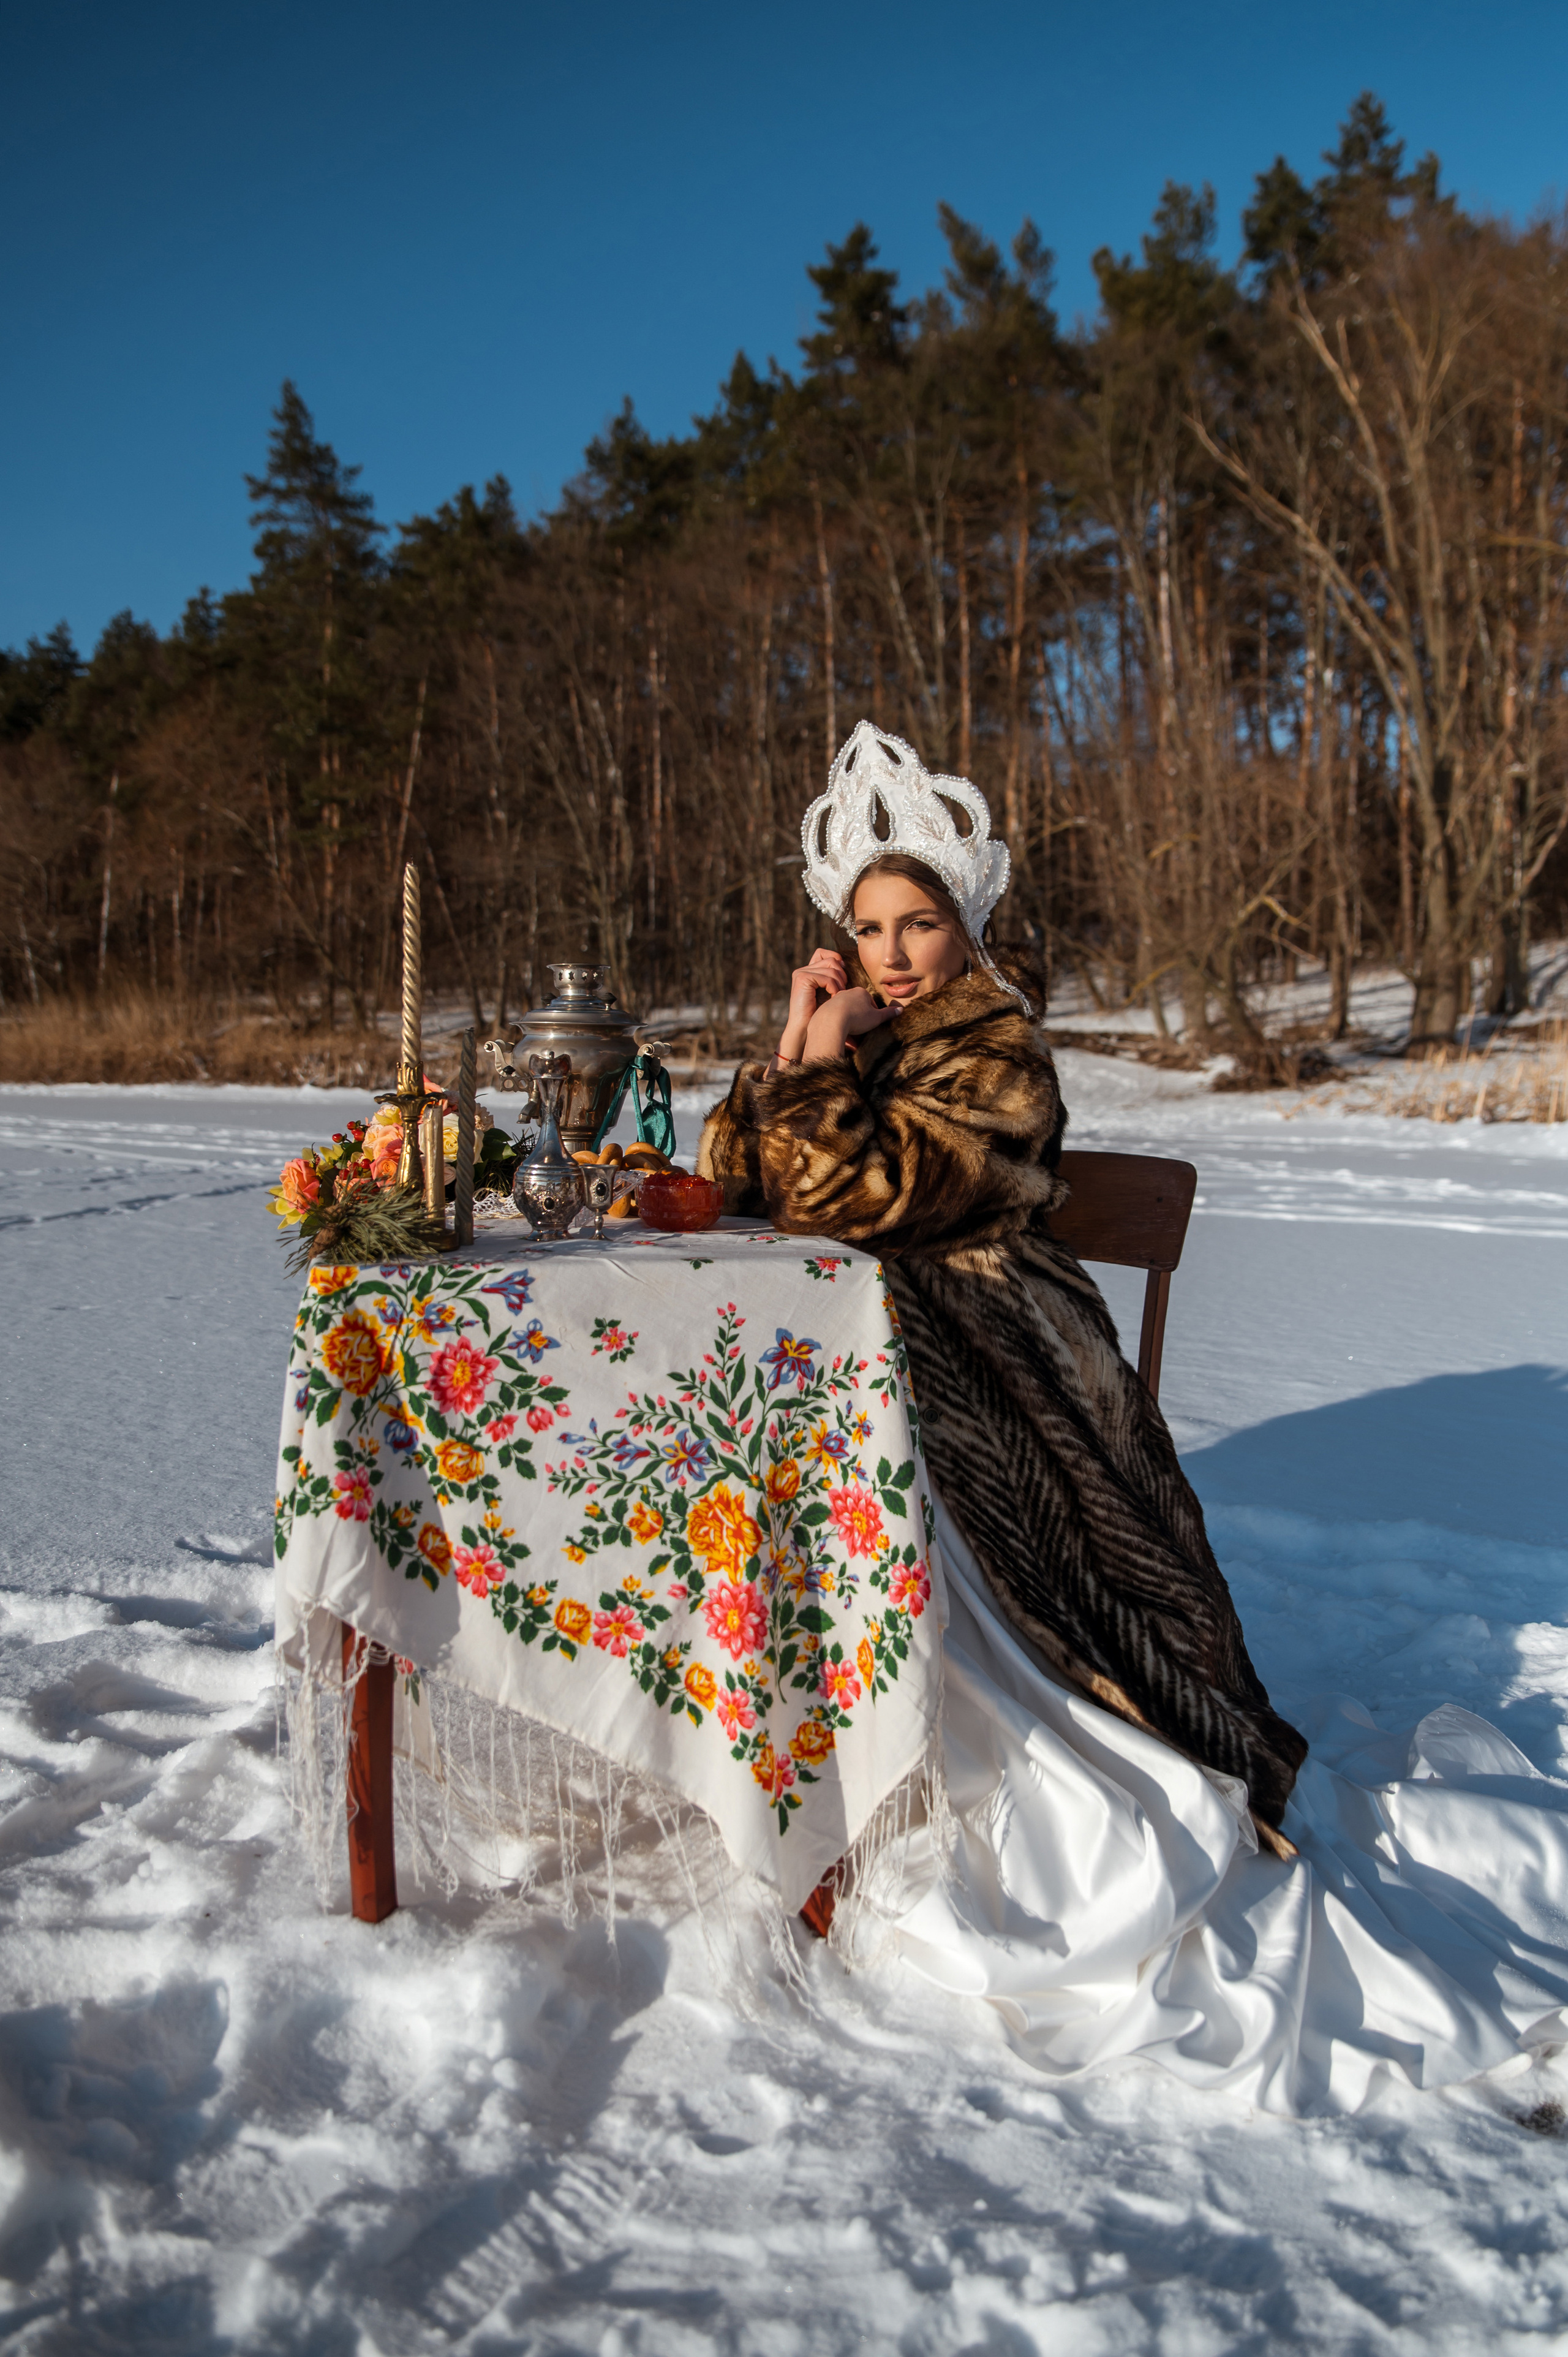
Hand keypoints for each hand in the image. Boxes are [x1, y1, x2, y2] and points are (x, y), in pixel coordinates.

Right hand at [778, 947, 847, 1061]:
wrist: (806, 1029)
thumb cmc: (819, 1015)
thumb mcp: (827, 992)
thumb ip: (831, 978)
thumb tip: (844, 964)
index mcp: (808, 972)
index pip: (823, 953)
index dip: (836, 958)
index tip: (843, 975)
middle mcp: (803, 970)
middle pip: (831, 959)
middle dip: (841, 974)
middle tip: (842, 991)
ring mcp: (801, 973)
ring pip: (831, 967)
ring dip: (839, 983)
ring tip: (838, 997)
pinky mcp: (802, 978)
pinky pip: (827, 977)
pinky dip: (834, 988)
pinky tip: (833, 999)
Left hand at [802, 986, 900, 1063]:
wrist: (831, 1021)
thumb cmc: (856, 1018)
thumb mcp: (876, 1018)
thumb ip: (888, 1014)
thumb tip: (900, 1009)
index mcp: (861, 992)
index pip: (871, 1003)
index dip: (873, 1015)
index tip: (871, 1025)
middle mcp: (847, 992)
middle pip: (857, 1007)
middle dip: (860, 1019)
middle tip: (861, 1031)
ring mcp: (834, 999)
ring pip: (845, 1012)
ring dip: (849, 1023)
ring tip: (851, 1036)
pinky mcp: (824, 1008)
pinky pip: (835, 1017)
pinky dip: (838, 1025)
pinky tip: (840, 1034)